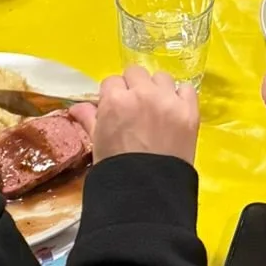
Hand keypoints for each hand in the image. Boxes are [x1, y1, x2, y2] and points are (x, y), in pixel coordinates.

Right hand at [68, 67, 198, 164]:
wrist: (148, 193)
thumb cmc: (116, 169)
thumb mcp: (98, 142)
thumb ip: (88, 119)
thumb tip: (76, 107)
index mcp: (116, 100)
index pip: (112, 81)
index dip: (113, 95)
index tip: (116, 108)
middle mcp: (143, 93)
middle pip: (136, 73)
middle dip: (133, 87)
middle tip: (135, 108)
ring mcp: (168, 101)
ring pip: (161, 78)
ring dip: (157, 89)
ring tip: (156, 110)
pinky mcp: (190, 111)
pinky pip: (186, 89)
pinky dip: (180, 97)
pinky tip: (175, 111)